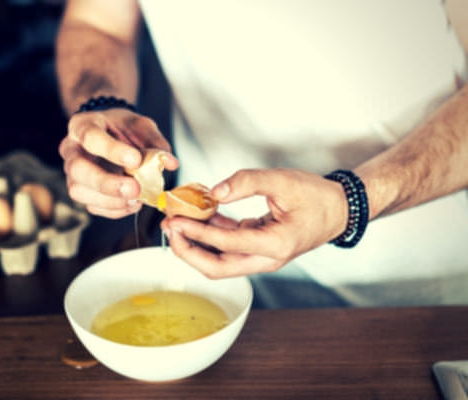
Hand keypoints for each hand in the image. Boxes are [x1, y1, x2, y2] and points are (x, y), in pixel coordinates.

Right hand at [59, 108, 177, 217]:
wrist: (111, 133)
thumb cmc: (122, 128)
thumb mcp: (140, 126)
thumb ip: (154, 142)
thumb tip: (170, 163)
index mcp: (82, 125)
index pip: (91, 137)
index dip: (112, 151)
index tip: (136, 160)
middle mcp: (71, 150)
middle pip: (78, 169)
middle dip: (107, 183)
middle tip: (135, 189)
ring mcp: (73, 173)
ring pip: (79, 191)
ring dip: (110, 200)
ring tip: (136, 199)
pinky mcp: (81, 191)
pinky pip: (92, 206)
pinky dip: (114, 209)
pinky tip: (132, 204)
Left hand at [161, 168, 348, 277]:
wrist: (338, 210)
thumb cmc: (316, 197)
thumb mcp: (284, 181)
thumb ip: (248, 182)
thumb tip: (215, 192)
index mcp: (276, 245)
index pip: (227, 244)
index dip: (198, 233)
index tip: (176, 221)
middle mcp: (267, 259)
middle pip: (217, 268)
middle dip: (188, 251)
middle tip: (170, 229)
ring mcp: (262, 258)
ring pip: (220, 262)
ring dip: (196, 245)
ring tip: (176, 223)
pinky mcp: (257, 250)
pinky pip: (228, 249)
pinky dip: (211, 235)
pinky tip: (198, 216)